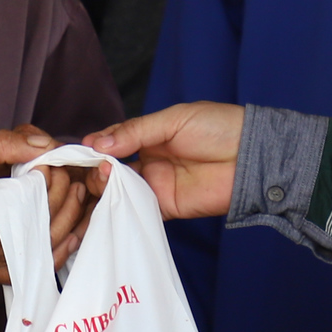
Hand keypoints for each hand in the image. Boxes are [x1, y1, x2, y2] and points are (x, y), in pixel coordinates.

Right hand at [0, 128, 83, 281]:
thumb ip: (1, 144)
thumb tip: (44, 145)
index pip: (27, 195)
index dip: (49, 175)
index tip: (51, 159)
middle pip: (38, 222)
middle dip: (63, 194)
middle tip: (67, 174)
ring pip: (40, 246)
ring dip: (65, 220)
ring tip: (73, 195)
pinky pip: (28, 266)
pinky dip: (52, 249)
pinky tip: (64, 230)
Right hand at [85, 104, 245, 219]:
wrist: (251, 157)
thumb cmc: (219, 128)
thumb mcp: (173, 120)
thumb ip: (135, 131)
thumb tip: (98, 142)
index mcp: (149, 136)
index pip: (113, 142)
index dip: (95, 147)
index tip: (79, 151)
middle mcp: (149, 162)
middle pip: (111, 170)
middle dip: (97, 169)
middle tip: (96, 168)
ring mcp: (156, 186)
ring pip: (119, 192)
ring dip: (105, 188)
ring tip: (101, 182)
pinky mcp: (166, 208)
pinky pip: (137, 211)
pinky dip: (121, 211)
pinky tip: (108, 205)